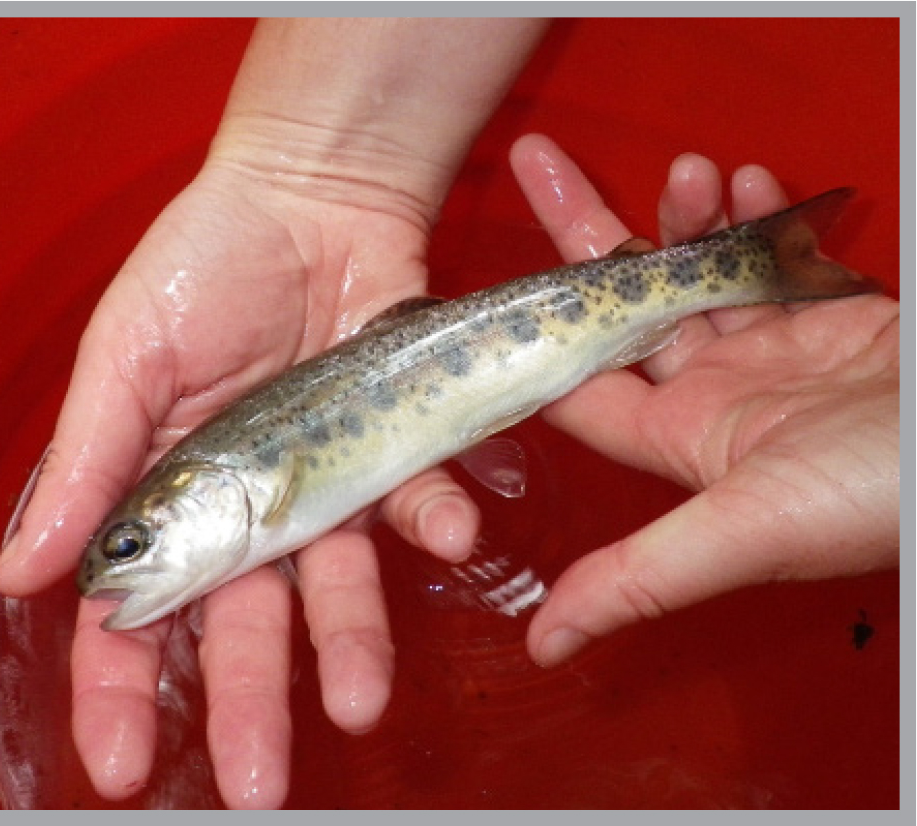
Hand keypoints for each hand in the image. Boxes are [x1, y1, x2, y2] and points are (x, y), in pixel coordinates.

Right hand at [0, 19, 548, 808]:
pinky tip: (449, 533)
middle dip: (248, 702)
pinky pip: (415, 498)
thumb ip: (90, 462)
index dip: (123, 687)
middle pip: (245, 621)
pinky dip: (432, 518)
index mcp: (173, 490)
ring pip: (336, 584)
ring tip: (361, 706)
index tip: (122, 764)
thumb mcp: (127, 358)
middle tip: (258, 786)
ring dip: (350, 643)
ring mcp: (328, 479)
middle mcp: (251, 502)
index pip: (139, 609)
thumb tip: (29, 572)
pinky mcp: (394, 446)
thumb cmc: (205, 265)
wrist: (313, 196)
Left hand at [509, 135, 898, 666]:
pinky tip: (745, 183)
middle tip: (540, 166)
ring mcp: (770, 347)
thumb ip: (636, 578)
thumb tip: (543, 645)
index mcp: (679, 437)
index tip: (491, 274)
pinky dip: (758, 216)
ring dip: (682, 219)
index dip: (532, 331)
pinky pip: (776, 256)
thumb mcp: (742, 533)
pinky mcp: (828, 314)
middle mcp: (713, 389)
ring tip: (685, 173)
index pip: (578, 380)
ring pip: (698, 271)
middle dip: (585, 235)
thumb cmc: (877, 493)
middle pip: (622, 304)